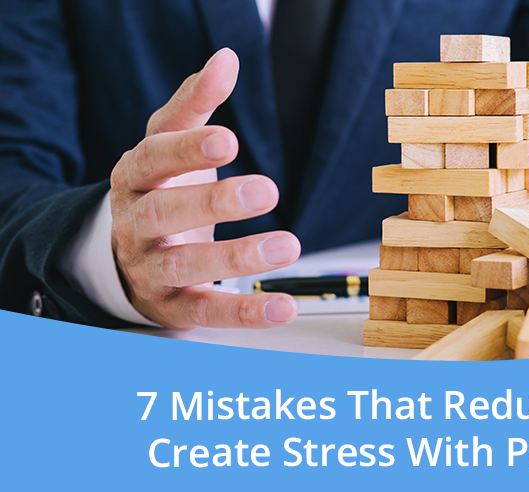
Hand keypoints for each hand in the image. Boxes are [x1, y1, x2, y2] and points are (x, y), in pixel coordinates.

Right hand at [109, 48, 300, 329]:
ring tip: (286, 246)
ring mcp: (150, 268)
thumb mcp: (169, 144)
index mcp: (135, 177)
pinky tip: (282, 306)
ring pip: (184, 265)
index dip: (187, 150)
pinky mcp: (171, 306)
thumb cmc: (160, 189)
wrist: (124, 255)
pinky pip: (205, 311)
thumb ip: (195, 104)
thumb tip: (225, 59)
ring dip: (237, 258)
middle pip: (164, 214)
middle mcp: (136, 224)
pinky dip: (244, 312)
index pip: (152, 159)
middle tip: (266, 190)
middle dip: (214, 202)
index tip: (229, 138)